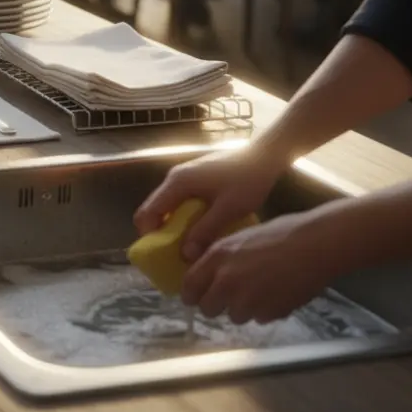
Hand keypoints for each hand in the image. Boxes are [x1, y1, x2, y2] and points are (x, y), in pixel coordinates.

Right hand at [134, 146, 286, 260]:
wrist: (264, 155)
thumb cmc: (247, 181)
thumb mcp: (228, 209)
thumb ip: (204, 231)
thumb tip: (185, 255)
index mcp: (177, 183)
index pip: (146, 213)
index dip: (149, 235)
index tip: (163, 254)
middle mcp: (174, 178)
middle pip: (155, 209)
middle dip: (161, 233)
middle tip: (176, 253)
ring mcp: (184, 175)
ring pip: (168, 205)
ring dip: (173, 225)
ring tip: (190, 243)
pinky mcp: (195, 177)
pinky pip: (179, 200)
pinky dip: (183, 216)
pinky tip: (201, 226)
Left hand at [181, 210, 338, 323]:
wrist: (318, 245)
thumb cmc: (282, 233)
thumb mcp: (240, 238)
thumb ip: (220, 257)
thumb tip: (208, 272)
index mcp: (217, 258)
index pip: (189, 287)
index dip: (192, 294)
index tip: (197, 296)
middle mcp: (227, 282)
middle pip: (208, 309)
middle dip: (217, 306)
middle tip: (229, 298)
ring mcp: (248, 300)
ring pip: (235, 317)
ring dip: (244, 309)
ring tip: (261, 292)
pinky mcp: (270, 313)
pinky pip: (260, 318)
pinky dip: (266, 311)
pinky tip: (278, 294)